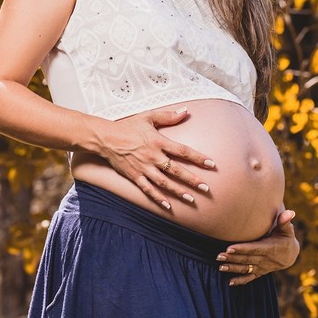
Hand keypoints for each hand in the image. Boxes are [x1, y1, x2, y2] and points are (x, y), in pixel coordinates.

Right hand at [97, 107, 216, 210]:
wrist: (105, 138)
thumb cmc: (127, 126)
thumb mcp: (148, 117)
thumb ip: (168, 115)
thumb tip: (186, 111)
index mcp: (158, 142)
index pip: (183, 151)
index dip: (198, 158)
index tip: (211, 164)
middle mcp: (153, 157)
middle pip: (177, 170)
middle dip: (192, 180)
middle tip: (206, 188)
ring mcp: (144, 168)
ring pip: (164, 183)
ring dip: (179, 191)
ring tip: (191, 199)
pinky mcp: (135, 176)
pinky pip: (148, 190)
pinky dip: (158, 198)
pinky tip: (168, 206)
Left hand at [217, 210, 299, 286]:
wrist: (291, 255)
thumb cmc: (286, 239)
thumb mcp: (287, 230)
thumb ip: (285, 222)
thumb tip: (290, 212)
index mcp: (269, 248)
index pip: (254, 249)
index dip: (242, 249)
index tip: (230, 248)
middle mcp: (265, 260)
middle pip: (246, 259)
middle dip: (232, 258)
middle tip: (219, 256)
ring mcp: (262, 267)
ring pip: (246, 269)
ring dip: (233, 268)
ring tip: (220, 267)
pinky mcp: (260, 272)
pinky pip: (250, 278)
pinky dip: (240, 281)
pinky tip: (230, 282)